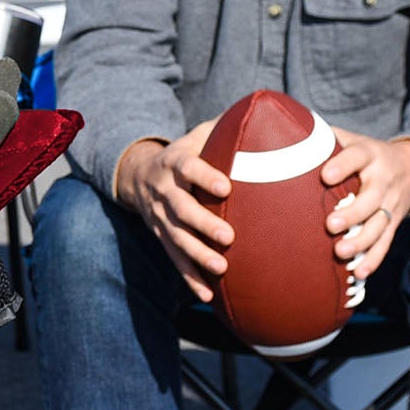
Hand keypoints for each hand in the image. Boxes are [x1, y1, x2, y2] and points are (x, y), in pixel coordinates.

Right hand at [115, 122, 229, 300]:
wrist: (138, 174)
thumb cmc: (186, 152)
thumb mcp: (199, 134)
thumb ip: (228, 127)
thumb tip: (271, 115)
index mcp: (175, 162)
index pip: (188, 167)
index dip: (205, 177)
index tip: (226, 187)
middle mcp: (164, 190)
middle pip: (181, 208)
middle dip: (203, 224)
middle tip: (228, 236)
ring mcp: (160, 217)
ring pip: (176, 238)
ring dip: (197, 255)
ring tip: (221, 268)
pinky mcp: (161, 236)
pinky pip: (174, 259)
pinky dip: (190, 278)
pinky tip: (208, 294)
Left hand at [321, 132, 409, 281]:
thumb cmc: (363, 153)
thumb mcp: (349, 139)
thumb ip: (319, 138)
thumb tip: (276, 132)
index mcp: (369, 154)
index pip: (357, 157)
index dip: (343, 165)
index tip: (327, 176)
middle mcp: (384, 178)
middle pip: (372, 197)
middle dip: (353, 213)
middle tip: (330, 224)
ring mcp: (392, 203)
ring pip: (380, 224)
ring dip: (362, 240)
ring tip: (341, 252)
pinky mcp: (395, 223)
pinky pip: (386, 242)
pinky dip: (373, 259)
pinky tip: (358, 273)